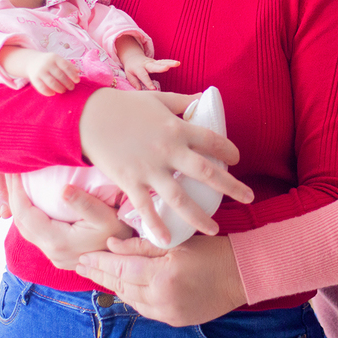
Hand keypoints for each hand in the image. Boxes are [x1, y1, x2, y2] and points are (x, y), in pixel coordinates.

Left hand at [7, 173, 132, 269]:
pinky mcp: (58, 254)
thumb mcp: (105, 216)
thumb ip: (83, 203)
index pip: (25, 215)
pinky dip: (28, 216)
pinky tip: (30, 202)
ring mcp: (54, 256)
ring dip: (19, 207)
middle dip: (12, 197)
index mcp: (58, 242)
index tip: (13, 170)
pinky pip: (35, 234)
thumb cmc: (120, 233)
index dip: (16, 192)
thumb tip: (62, 188)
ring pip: (26, 230)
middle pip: (21, 223)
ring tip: (16, 184)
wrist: (129, 258)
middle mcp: (51, 252)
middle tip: (10, 172)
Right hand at [23, 52, 80, 95]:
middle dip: (67, 83)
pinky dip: (48, 92)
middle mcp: (47, 64)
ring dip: (59, 88)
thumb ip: (68, 65)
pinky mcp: (34, 78)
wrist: (31, 61)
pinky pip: (41, 88)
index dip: (72, 74)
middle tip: (71, 88)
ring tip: (63, 91)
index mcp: (54, 58)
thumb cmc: (49, 62)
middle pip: (59, 75)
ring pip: (51, 82)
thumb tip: (78, 72)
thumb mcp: (58, 60)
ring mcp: (40, 71)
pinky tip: (53, 94)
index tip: (77, 81)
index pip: (65, 66)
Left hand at [76, 234, 247, 325]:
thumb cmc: (213, 251)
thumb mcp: (178, 241)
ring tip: (99, 276)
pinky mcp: (175, 320)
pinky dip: (133, 298)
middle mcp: (162, 299)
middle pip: (121, 287)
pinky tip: (125, 289)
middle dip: (100, 276)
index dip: (99, 263)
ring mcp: (168, 313)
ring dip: (115, 288)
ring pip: (131, 301)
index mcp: (162, 276)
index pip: (120, 270)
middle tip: (81, 267)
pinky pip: (146, 309)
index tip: (82, 258)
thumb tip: (112, 245)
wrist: (242, 275)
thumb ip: (143, 245)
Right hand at [79, 88, 251, 245]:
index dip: (229, 150)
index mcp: (177, 128)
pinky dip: (156, 225)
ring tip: (213, 229)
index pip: (213, 141)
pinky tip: (166, 240)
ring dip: (198, 216)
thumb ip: (181, 102)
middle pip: (207, 173)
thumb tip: (203, 98)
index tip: (236, 159)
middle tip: (249, 198)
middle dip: (231, 187)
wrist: (87, 116)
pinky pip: (146, 207)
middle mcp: (168, 150)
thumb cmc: (123, 105)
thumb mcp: (157, 99)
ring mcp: (149, 168)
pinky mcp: (130, 181)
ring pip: (180, 197)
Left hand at [124, 58, 179, 90]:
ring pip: (161, 62)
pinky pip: (164, 62)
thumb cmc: (131, 69)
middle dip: (160, 68)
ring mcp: (153, 62)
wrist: (133, 58)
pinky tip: (178, 63)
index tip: (153, 89)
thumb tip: (140, 90)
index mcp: (138, 68)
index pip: (143, 76)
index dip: (148, 82)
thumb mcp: (129, 75)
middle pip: (154, 66)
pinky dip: (171, 62)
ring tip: (177, 63)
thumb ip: (135, 83)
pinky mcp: (157, 62)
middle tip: (166, 68)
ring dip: (169, 63)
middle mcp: (146, 64)